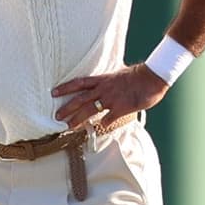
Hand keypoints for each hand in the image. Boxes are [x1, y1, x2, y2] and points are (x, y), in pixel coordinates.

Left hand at [49, 66, 168, 132]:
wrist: (151, 77)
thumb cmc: (137, 75)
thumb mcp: (118, 74)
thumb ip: (109, 81)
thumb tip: (104, 82)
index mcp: (102, 80)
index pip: (79, 83)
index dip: (65, 87)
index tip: (53, 92)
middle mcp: (103, 89)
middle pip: (80, 99)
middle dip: (67, 108)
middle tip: (56, 117)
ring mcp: (111, 99)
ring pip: (89, 110)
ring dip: (77, 119)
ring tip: (68, 126)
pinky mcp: (120, 108)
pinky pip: (108, 119)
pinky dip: (102, 125)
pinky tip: (96, 131)